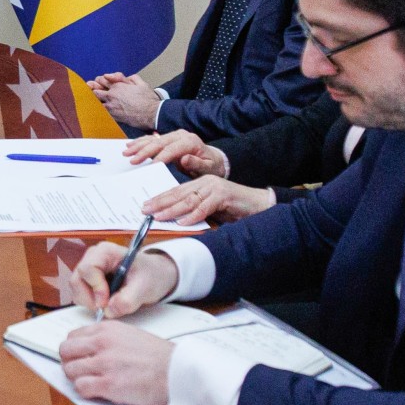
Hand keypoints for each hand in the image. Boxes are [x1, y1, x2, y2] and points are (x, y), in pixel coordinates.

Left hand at [58, 322, 173, 404]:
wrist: (177, 372)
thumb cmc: (159, 357)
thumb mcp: (130, 335)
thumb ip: (107, 339)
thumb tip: (88, 350)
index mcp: (107, 329)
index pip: (72, 336)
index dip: (74, 350)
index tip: (80, 357)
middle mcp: (102, 343)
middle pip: (65, 352)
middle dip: (70, 363)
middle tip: (81, 372)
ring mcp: (104, 364)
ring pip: (70, 371)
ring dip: (78, 379)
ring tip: (92, 383)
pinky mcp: (108, 385)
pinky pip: (80, 388)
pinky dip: (85, 392)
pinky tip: (98, 392)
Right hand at [69, 241, 178, 317]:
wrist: (155, 276)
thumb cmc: (151, 275)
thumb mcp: (145, 287)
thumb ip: (127, 300)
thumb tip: (108, 311)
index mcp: (106, 252)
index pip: (87, 269)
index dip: (95, 288)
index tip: (106, 302)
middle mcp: (93, 257)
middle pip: (77, 279)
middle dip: (89, 298)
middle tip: (105, 308)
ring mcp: (89, 269)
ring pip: (76, 289)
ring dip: (89, 302)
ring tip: (109, 305)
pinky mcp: (88, 280)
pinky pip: (80, 294)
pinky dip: (90, 303)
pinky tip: (106, 303)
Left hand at [89, 72, 159, 128]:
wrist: (151, 114)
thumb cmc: (148, 99)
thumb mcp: (140, 83)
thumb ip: (130, 78)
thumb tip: (123, 77)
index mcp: (118, 86)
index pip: (102, 80)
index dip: (100, 80)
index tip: (101, 82)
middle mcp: (112, 96)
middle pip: (95, 90)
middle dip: (93, 88)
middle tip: (93, 89)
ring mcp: (111, 107)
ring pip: (95, 101)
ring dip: (95, 99)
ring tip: (95, 99)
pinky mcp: (113, 116)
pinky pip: (100, 111)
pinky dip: (98, 108)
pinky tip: (98, 108)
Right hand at [125, 130, 227, 177]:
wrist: (213, 159)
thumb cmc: (211, 166)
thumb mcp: (208, 168)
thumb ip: (197, 164)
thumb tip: (185, 158)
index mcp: (190, 141)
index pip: (172, 149)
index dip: (161, 157)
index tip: (150, 165)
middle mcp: (180, 135)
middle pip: (159, 143)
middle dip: (144, 151)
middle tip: (132, 160)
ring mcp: (173, 135)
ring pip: (153, 139)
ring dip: (138, 146)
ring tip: (126, 153)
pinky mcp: (168, 138)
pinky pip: (152, 139)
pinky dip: (141, 143)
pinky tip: (130, 146)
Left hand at [145, 175, 274, 225]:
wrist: (259, 205)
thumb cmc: (234, 208)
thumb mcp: (210, 207)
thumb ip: (195, 208)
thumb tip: (175, 218)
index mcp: (200, 183)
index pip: (176, 190)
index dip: (160, 198)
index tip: (146, 205)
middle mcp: (205, 183)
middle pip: (179, 193)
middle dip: (160, 202)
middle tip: (145, 209)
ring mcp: (215, 188)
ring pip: (189, 199)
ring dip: (172, 209)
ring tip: (158, 216)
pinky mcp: (224, 196)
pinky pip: (205, 207)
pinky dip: (194, 215)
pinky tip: (183, 222)